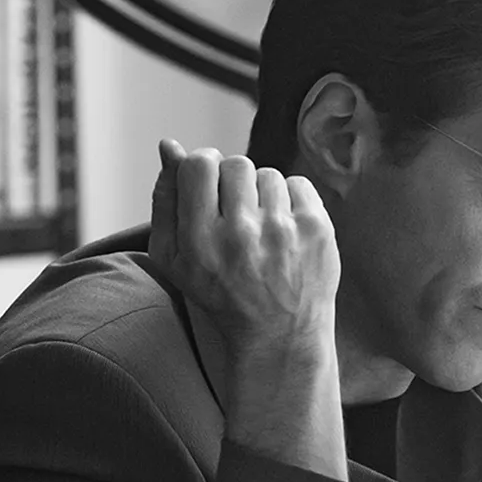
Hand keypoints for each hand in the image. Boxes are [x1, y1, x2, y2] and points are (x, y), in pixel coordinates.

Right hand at [149, 140, 339, 353]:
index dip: (203, 167)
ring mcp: (283, 232)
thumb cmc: (220, 293)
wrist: (279, 335)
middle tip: (236, 213)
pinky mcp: (316, 230)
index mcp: (200, 241)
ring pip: (268, 173)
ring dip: (262, 193)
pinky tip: (284, 229)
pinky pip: (298, 183)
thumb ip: (165, 200)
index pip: (199, 164)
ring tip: (261, 226)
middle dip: (233, 182)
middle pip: (235, 164)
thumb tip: (169, 145)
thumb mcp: (174, 258)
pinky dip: (290, 200)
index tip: (209, 186)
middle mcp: (242, 235)